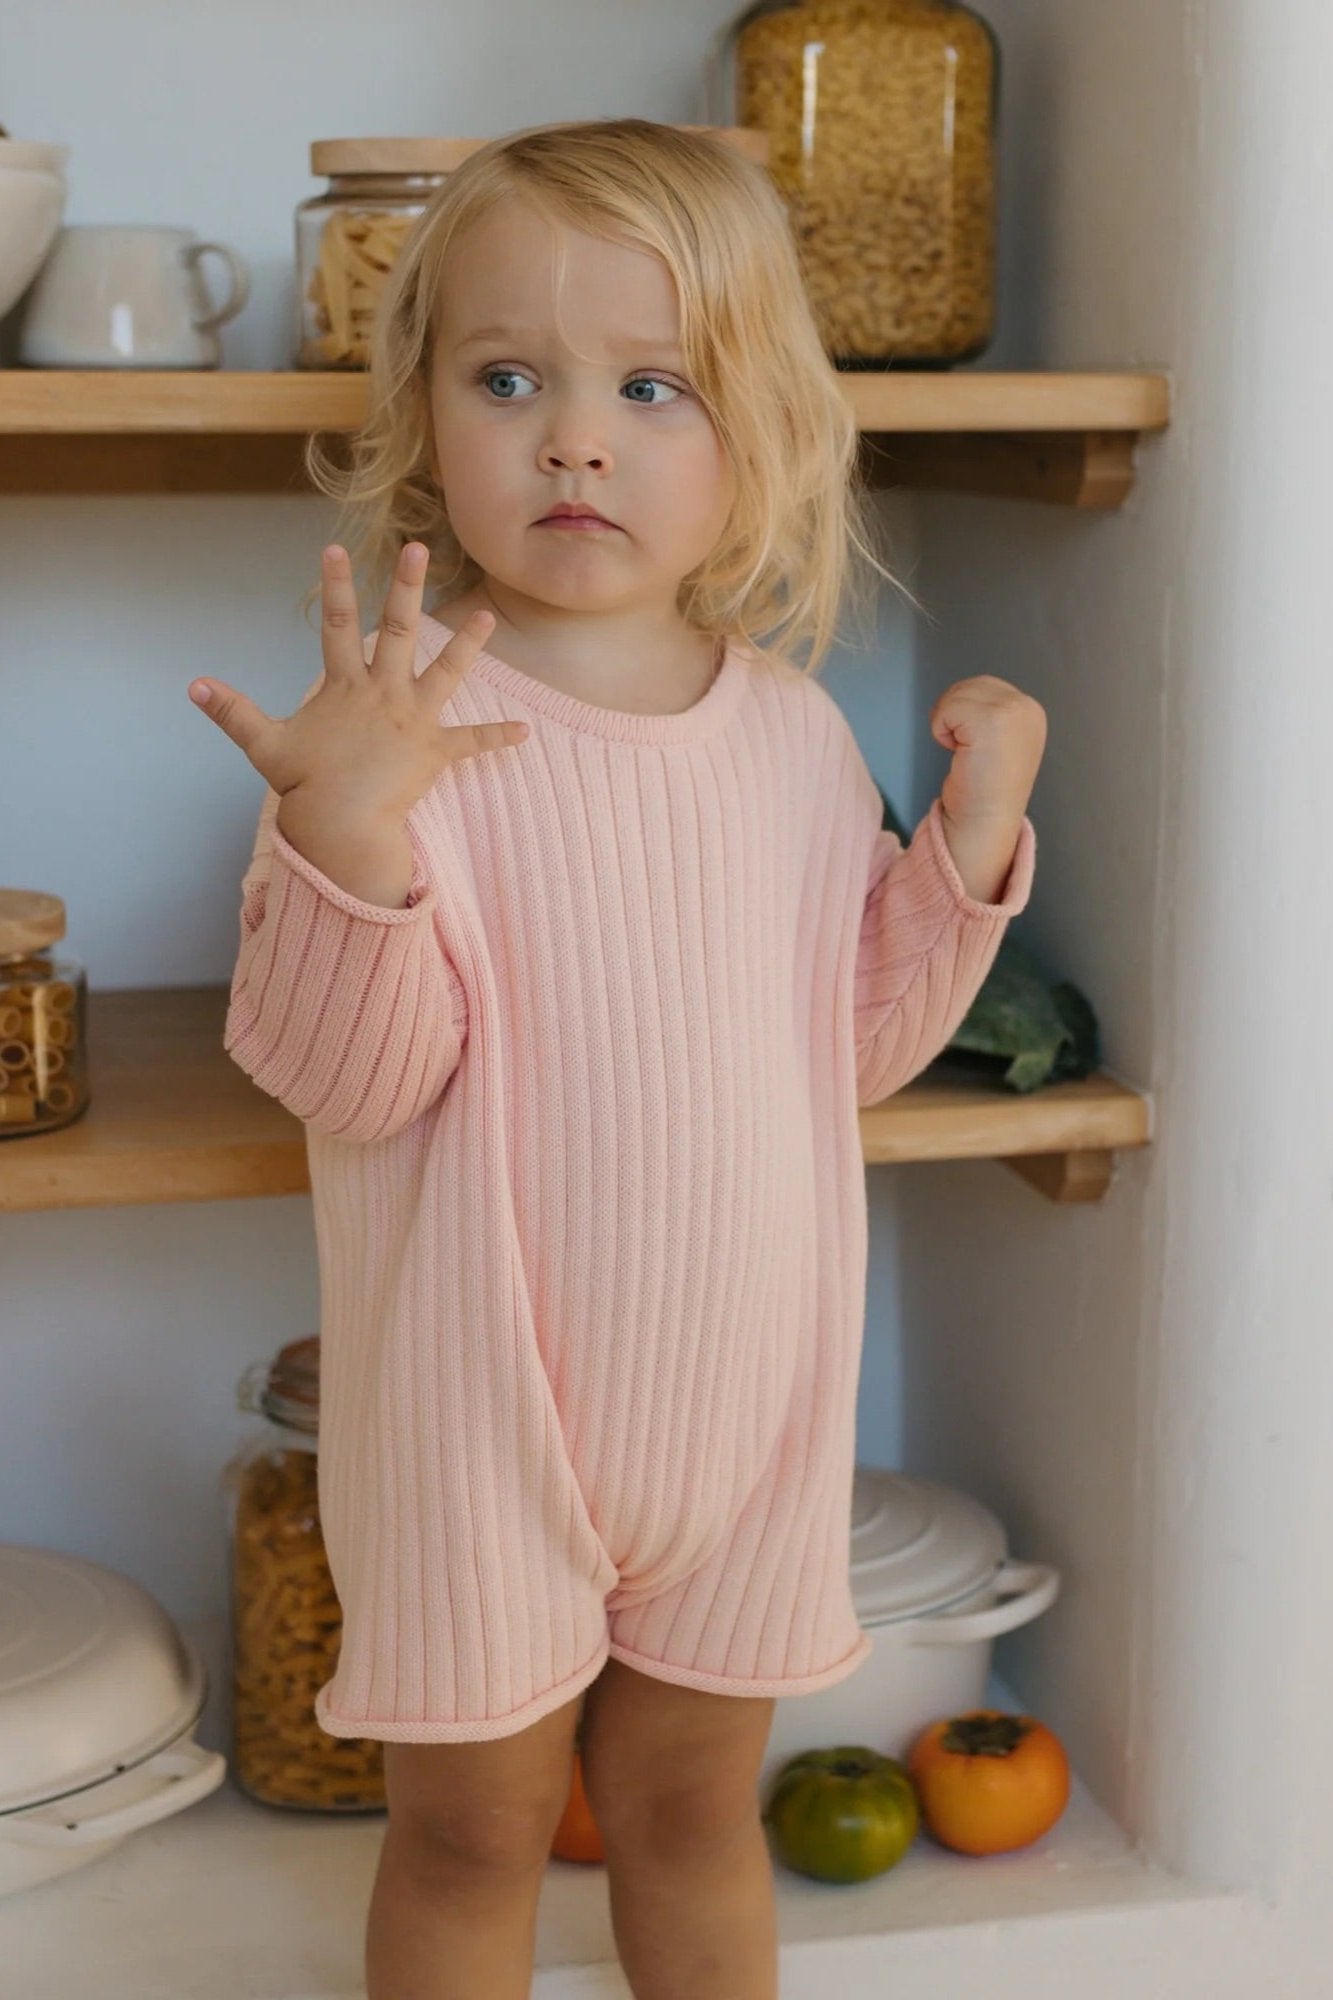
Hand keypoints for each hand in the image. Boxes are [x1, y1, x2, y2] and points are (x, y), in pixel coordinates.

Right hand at [187, 541, 528, 825]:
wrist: (341, 826)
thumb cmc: (303, 787)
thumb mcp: (264, 745)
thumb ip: (233, 712)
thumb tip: (192, 685)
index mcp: (345, 686)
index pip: (338, 624)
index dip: (335, 585)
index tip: (334, 547)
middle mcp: (384, 693)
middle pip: (400, 629)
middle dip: (407, 585)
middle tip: (419, 548)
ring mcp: (414, 719)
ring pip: (447, 673)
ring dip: (470, 644)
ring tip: (490, 615)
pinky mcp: (435, 751)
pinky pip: (473, 743)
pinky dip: (498, 738)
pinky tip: (524, 733)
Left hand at [928, 675, 1045, 903]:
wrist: (984, 823)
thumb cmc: (982, 789)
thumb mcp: (996, 740)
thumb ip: (989, 712)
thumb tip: (964, 692)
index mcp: (1031, 712)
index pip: (984, 686)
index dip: (965, 713)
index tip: (975, 747)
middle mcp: (1028, 708)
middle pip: (970, 685)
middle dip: (955, 714)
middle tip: (965, 750)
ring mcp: (1013, 713)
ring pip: (957, 695)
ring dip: (947, 723)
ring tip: (964, 752)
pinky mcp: (992, 721)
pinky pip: (948, 707)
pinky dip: (941, 729)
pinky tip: (957, 753)